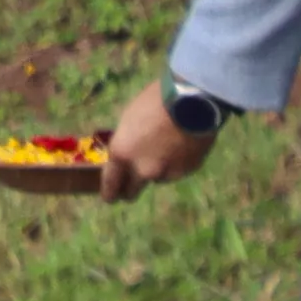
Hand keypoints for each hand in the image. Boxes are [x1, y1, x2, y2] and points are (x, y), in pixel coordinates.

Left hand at [100, 76, 212, 198]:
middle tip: (132, 184)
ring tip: (165, 147)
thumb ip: (126, 144)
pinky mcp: (188, 171)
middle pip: (132, 191)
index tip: (109, 198)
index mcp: (122, 155)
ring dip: (158, 169)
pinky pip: (177, 170)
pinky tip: (181, 145)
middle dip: (129, 189)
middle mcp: (144, 170)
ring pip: (158, 178)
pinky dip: (176, 163)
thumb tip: (130, 157)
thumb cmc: (153, 103)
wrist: (191, 102)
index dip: (109, 193)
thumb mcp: (129, 122)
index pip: (111, 184)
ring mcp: (168, 173)